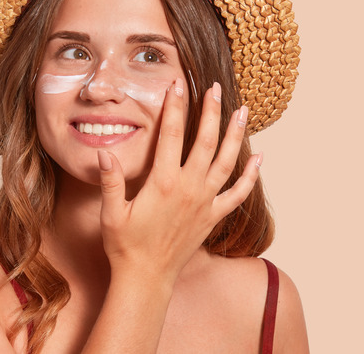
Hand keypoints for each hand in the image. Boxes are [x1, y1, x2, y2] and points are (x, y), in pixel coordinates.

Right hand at [96, 78, 260, 280]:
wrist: (147, 278)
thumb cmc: (125, 246)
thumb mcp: (111, 213)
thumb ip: (111, 182)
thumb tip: (103, 152)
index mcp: (163, 183)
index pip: (171, 135)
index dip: (175, 107)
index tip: (178, 84)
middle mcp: (189, 189)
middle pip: (206, 141)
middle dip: (211, 112)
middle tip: (215, 88)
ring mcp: (205, 203)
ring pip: (227, 162)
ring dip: (236, 135)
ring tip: (242, 111)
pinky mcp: (213, 217)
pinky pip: (238, 194)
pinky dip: (251, 176)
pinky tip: (259, 158)